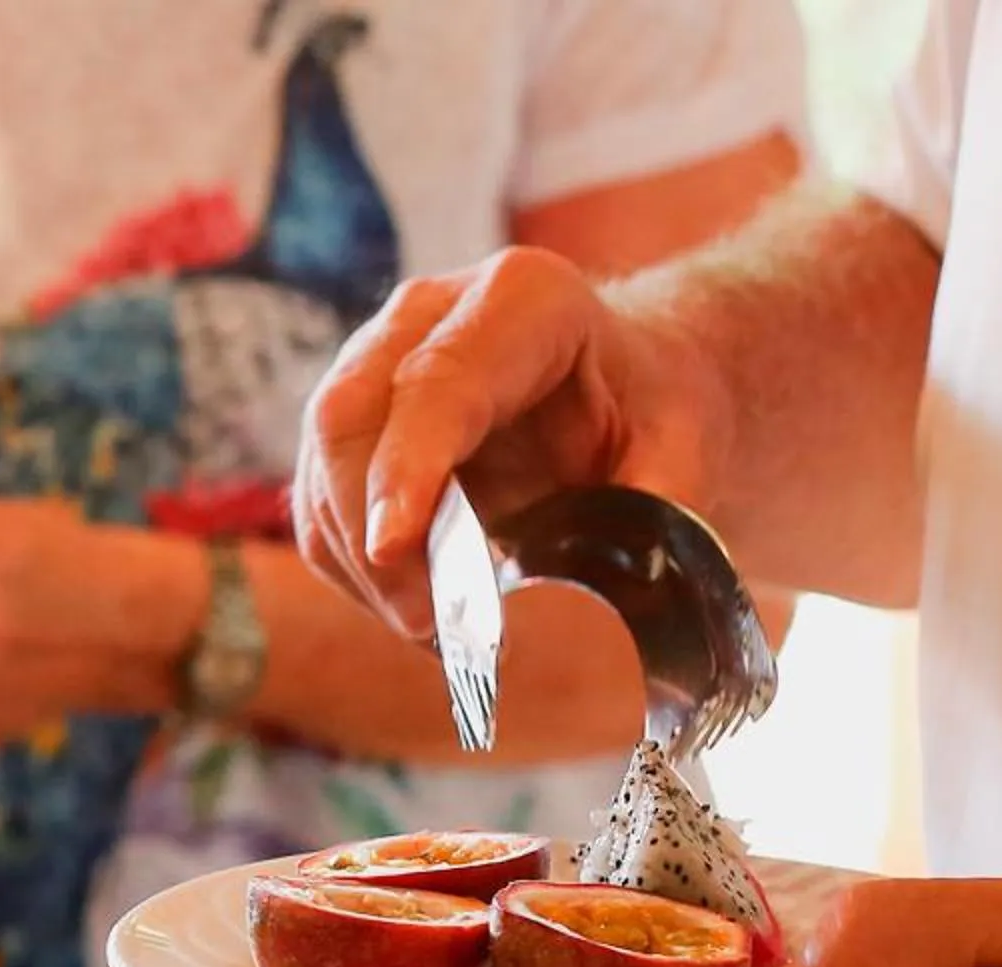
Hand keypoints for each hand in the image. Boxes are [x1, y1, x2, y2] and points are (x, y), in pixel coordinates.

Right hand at [292, 248, 727, 637]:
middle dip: (368, 531)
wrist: (621, 393)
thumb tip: (610, 585)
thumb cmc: (649, 414)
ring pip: (323, 468)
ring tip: (434, 631)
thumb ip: (655, 506)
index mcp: (523, 299)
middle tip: (426, 624)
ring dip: (361, 566)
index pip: (437, 382)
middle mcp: (427, 315)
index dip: (405, 466)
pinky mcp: (347, 426)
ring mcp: (373, 363)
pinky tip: (411, 606)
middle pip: (348, 418)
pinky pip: (318, 506)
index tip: (391, 547)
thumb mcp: (683, 448)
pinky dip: (352, 570)